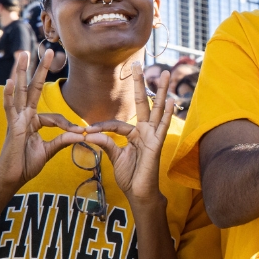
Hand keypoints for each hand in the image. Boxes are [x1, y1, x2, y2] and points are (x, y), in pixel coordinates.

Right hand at [0, 50, 85, 198]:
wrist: (12, 179)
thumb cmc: (25, 165)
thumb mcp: (49, 150)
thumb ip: (63, 140)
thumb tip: (81, 135)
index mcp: (33, 122)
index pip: (54, 116)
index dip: (67, 125)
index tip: (80, 133)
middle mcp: (24, 116)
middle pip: (33, 89)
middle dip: (40, 70)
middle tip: (49, 51)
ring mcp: (17, 120)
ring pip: (20, 91)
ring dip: (21, 72)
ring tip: (23, 54)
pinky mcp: (11, 127)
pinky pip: (10, 108)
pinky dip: (9, 95)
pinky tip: (11, 82)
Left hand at [83, 65, 172, 209]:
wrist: (139, 194)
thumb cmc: (130, 177)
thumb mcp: (115, 157)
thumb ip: (106, 143)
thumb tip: (91, 134)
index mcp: (135, 135)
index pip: (118, 124)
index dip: (102, 126)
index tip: (87, 132)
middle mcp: (146, 131)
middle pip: (144, 103)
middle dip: (141, 84)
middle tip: (139, 64)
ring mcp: (153, 136)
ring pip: (157, 109)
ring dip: (161, 91)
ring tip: (165, 74)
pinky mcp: (157, 144)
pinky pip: (161, 126)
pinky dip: (167, 113)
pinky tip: (172, 100)